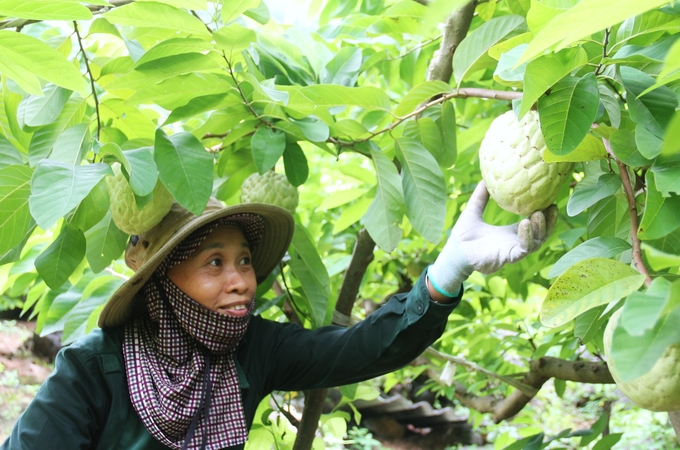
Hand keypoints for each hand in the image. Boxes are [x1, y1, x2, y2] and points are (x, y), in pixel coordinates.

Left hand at [427, 181, 556, 296]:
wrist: (454, 252)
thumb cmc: (463, 235)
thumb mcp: (473, 210)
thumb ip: (480, 196)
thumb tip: (485, 177)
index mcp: (511, 232)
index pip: (534, 223)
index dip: (544, 213)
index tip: (550, 198)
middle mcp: (515, 242)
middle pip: (541, 233)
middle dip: (549, 221)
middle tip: (552, 206)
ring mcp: (512, 251)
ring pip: (535, 242)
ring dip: (540, 228)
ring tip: (538, 213)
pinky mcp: (507, 258)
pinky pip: (522, 249)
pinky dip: (526, 237)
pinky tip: (525, 224)